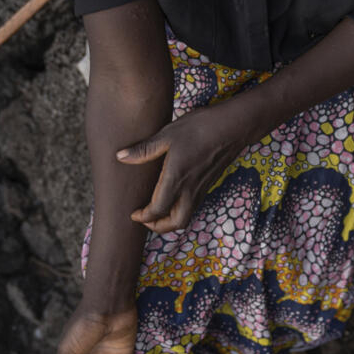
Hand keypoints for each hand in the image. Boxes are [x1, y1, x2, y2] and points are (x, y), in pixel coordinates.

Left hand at [116, 102, 252, 233]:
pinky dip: (181, 211)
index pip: (158, 210)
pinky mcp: (209, 184)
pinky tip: (174, 198)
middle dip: (159, 227)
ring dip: (171, 221)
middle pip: (176, 223)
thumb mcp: (167, 135)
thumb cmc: (200, 127)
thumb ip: (144, 149)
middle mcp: (190, 189)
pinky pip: (193, 206)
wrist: (233, 126)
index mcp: (177, 178)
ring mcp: (202, 188)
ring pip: (186, 217)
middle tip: (145, 220)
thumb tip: (120, 157)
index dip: (144, 217)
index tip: (134, 213)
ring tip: (158, 212)